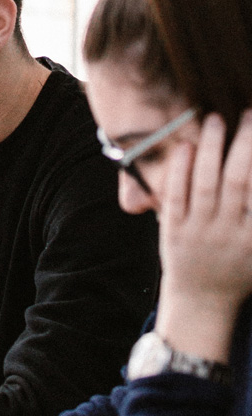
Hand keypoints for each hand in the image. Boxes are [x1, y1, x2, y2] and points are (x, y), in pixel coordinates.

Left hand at [156, 110, 251, 360]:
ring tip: (216, 119)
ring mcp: (198, 232)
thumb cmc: (240, 270)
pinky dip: (180, 172)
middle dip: (244, 143)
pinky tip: (186, 147)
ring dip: (211, 149)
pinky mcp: (172, 233)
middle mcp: (227, 232)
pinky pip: (175, 198)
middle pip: (237, 180)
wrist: (201, 303)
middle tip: (248, 112)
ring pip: (204, 185)